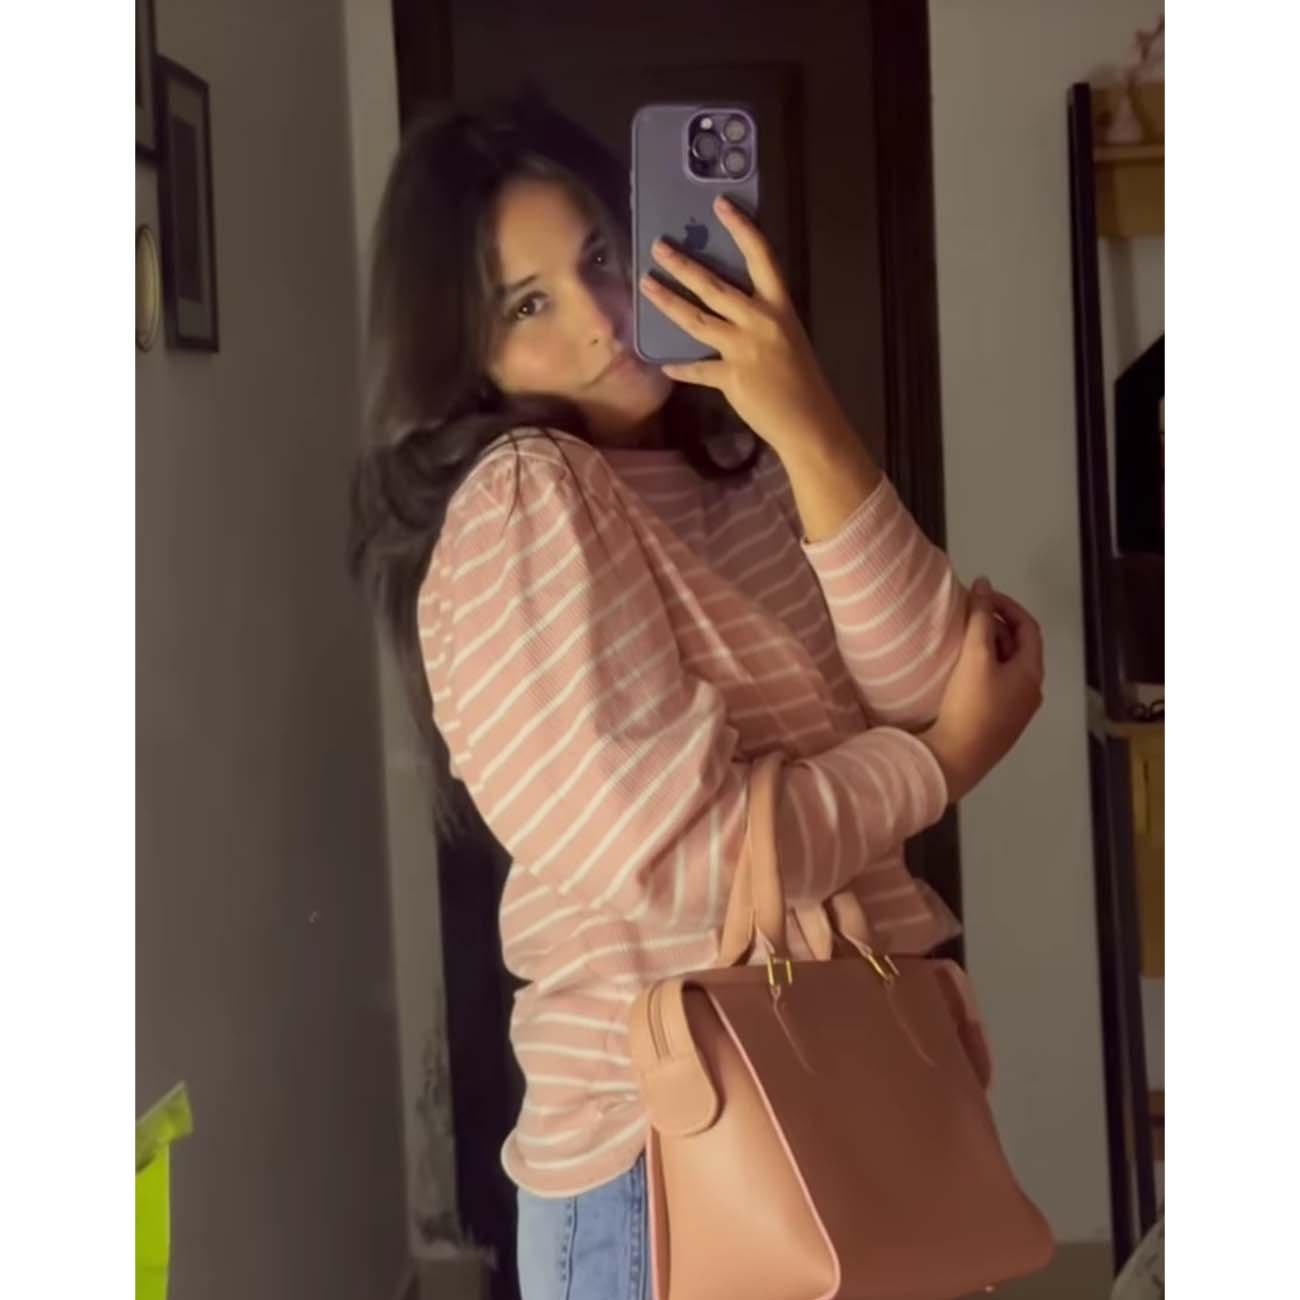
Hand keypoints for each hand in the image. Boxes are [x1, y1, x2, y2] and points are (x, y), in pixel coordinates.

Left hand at [638, 196, 852, 459]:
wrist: (810, 420)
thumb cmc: (801, 379)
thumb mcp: (788, 337)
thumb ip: (760, 318)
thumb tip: (727, 305)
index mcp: (779, 306)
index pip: (760, 257)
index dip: (740, 228)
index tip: (720, 204)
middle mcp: (760, 321)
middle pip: (715, 286)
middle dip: (684, 264)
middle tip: (659, 247)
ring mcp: (744, 349)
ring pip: (696, 320)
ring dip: (668, 302)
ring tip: (647, 286)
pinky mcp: (731, 378)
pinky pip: (697, 369)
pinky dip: (680, 367)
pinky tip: (664, 363)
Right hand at [919, 578, 1044, 803]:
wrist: (955, 759)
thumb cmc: (970, 705)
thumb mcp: (976, 656)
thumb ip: (980, 618)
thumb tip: (984, 584)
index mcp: (1032, 673)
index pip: (1028, 627)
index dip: (1007, 605)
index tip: (982, 595)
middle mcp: (1030, 691)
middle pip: (1018, 648)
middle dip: (996, 626)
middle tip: (968, 615)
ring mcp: (1015, 711)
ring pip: (1006, 667)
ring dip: (988, 648)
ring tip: (962, 639)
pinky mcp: (998, 724)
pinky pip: (996, 686)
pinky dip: (983, 669)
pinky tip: (961, 672)